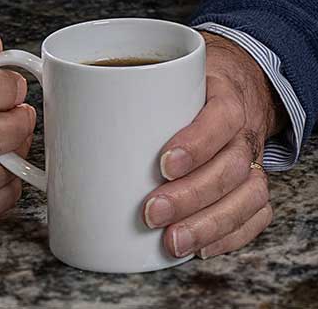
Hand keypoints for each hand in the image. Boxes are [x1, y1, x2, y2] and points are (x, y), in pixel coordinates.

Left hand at [139, 32, 284, 259]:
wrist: (232, 83)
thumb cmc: (186, 85)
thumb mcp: (163, 70)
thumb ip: (126, 84)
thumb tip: (59, 97)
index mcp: (222, 96)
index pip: (221, 117)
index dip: (198, 143)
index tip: (163, 164)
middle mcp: (242, 131)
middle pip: (233, 165)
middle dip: (193, 195)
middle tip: (151, 212)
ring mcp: (251, 160)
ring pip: (250, 194)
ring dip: (212, 223)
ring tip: (173, 242)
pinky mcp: (251, 185)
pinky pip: (258, 214)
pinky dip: (234, 235)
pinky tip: (203, 247)